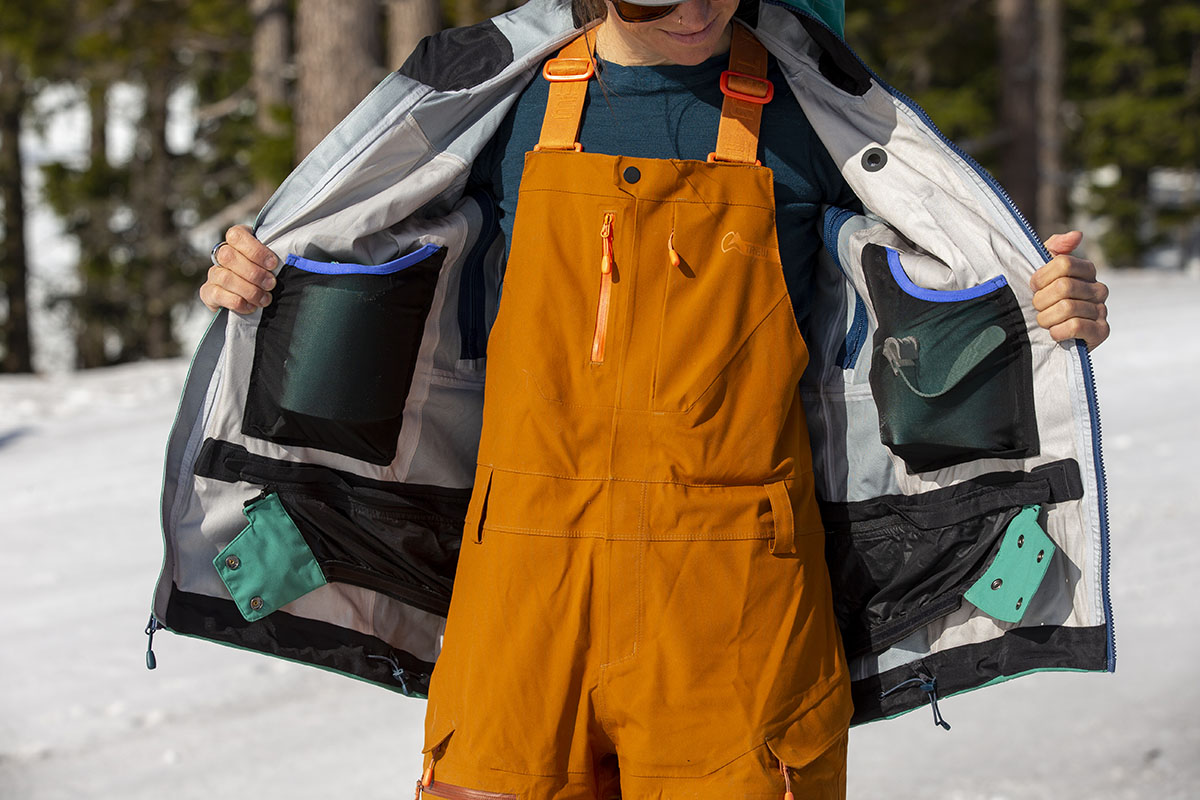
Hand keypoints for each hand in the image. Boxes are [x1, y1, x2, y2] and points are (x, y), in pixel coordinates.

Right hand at [200, 225, 278, 313]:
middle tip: (271, 284)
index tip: (273, 264)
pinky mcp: (208, 292)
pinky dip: (237, 302)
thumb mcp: (272, 263)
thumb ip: (276, 257)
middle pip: (229, 256)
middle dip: (254, 273)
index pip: (237, 236)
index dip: (255, 250)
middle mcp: (222, 254)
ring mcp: (213, 273)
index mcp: (237, 240)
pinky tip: (251, 307)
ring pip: (225, 277)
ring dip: (248, 290)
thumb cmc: (267, 275)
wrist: (252, 301)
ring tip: (265, 299)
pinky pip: (217, 294)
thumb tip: (291, 257)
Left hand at [1031, 231, 1109, 350]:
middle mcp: (1099, 288)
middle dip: (1041, 300)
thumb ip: (1054, 249)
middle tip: (1038, 308)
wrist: (1046, 338)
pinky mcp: (1101, 331)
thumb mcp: (1043, 273)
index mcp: (1086, 271)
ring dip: (1046, 318)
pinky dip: (1058, 331)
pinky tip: (1055, 333)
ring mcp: (1102, 310)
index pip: (1064, 263)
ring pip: (1067, 308)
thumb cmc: (1044, 301)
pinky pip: (1075, 326)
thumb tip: (1077, 234)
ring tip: (1045, 321)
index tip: (1034, 287)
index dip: (1041, 277)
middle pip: (1063, 286)